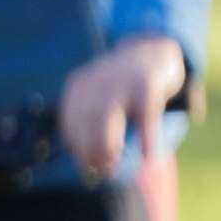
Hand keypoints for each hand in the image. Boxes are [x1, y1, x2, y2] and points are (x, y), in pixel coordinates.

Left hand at [54, 33, 186, 180]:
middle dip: (88, 148)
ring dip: (107, 147)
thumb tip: (88, 165)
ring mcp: (122, 82)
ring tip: (111, 167)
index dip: (75, 144)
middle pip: (85, 120)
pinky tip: (148, 156)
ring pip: (108, 118)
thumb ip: (91, 126)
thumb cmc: (122, 87)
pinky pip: (147, 116)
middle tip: (98, 170)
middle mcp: (97, 82)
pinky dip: (147, 137)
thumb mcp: (98, 98)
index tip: (84, 163)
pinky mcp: (148, 86)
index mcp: (79, 87)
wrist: (152, 49)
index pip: (69, 120)